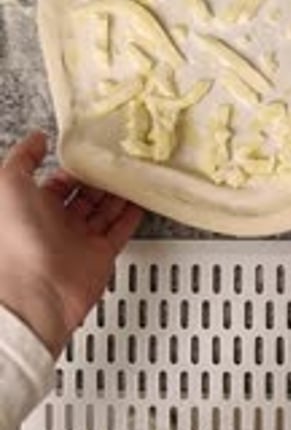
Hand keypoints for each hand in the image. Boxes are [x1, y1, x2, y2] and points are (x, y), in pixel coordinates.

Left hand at [0, 131, 142, 357]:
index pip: (58, 182)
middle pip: (85, 196)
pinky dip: (131, 216)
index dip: (75, 168)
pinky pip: (119, 231)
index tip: (92, 153)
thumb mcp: (8, 183)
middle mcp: (56, 225)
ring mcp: (79, 241)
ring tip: (133, 175)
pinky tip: (139, 201)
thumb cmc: (16, 240)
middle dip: (101, 179)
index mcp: (32, 208)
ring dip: (119, 194)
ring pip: (104, 211)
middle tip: (117, 162)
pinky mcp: (100, 256)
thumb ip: (23, 158)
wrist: (35, 290)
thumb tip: (36, 139)